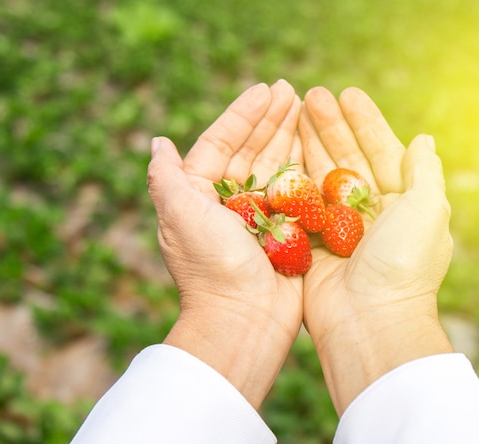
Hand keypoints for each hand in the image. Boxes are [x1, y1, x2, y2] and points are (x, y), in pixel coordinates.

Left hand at [147, 80, 303, 408]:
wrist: (245, 319)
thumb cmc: (211, 266)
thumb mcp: (179, 215)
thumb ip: (166, 176)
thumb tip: (158, 141)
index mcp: (200, 195)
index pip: (222, 142)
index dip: (243, 114)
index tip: (266, 89)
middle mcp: (229, 204)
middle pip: (252, 150)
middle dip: (271, 120)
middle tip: (293, 91)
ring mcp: (261, 218)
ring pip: (276, 168)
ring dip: (290, 138)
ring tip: (308, 108)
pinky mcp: (287, 233)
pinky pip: (298, 193)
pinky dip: (307, 169)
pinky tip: (320, 147)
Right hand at [299, 86, 453, 414]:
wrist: (368, 322)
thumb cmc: (403, 264)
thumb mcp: (426, 211)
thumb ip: (424, 172)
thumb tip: (423, 139)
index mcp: (402, 204)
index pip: (383, 152)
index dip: (366, 122)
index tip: (348, 93)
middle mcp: (371, 214)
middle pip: (348, 159)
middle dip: (332, 126)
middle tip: (312, 94)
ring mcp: (340, 229)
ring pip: (322, 176)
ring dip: (311, 143)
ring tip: (295, 110)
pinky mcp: (313, 243)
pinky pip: (301, 202)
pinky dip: (293, 176)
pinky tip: (283, 149)